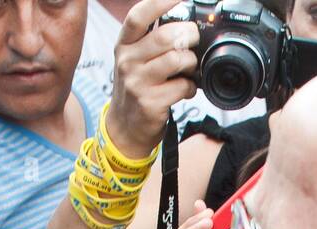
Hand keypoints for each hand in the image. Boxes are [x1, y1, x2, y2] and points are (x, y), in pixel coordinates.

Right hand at [106, 0, 199, 158]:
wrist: (125, 128)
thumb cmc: (136, 87)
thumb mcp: (134, 59)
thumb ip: (151, 39)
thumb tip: (184, 20)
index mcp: (124, 45)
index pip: (138, 16)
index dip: (159, 2)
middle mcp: (127, 62)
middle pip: (166, 36)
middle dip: (189, 35)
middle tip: (193, 40)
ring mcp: (137, 83)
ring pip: (177, 59)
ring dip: (191, 63)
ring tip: (188, 68)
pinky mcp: (150, 103)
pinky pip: (182, 86)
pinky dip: (190, 87)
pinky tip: (184, 89)